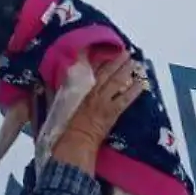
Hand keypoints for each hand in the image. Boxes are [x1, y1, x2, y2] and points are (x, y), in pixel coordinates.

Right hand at [48, 53, 147, 173]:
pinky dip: (134, 91)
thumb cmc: (65, 129)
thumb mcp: (61, 108)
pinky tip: (142, 84)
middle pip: (107, 74)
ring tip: (136, 63)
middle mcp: (94, 93)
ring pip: (117, 82)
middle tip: (127, 52)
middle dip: (117, 62)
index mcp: (81, 91)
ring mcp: (104, 102)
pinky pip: (126, 99)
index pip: (93, 73)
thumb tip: (53, 85)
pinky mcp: (113, 113)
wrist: (74, 143)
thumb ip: (60, 95)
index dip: (102, 61)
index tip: (108, 51)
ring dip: (127, 72)